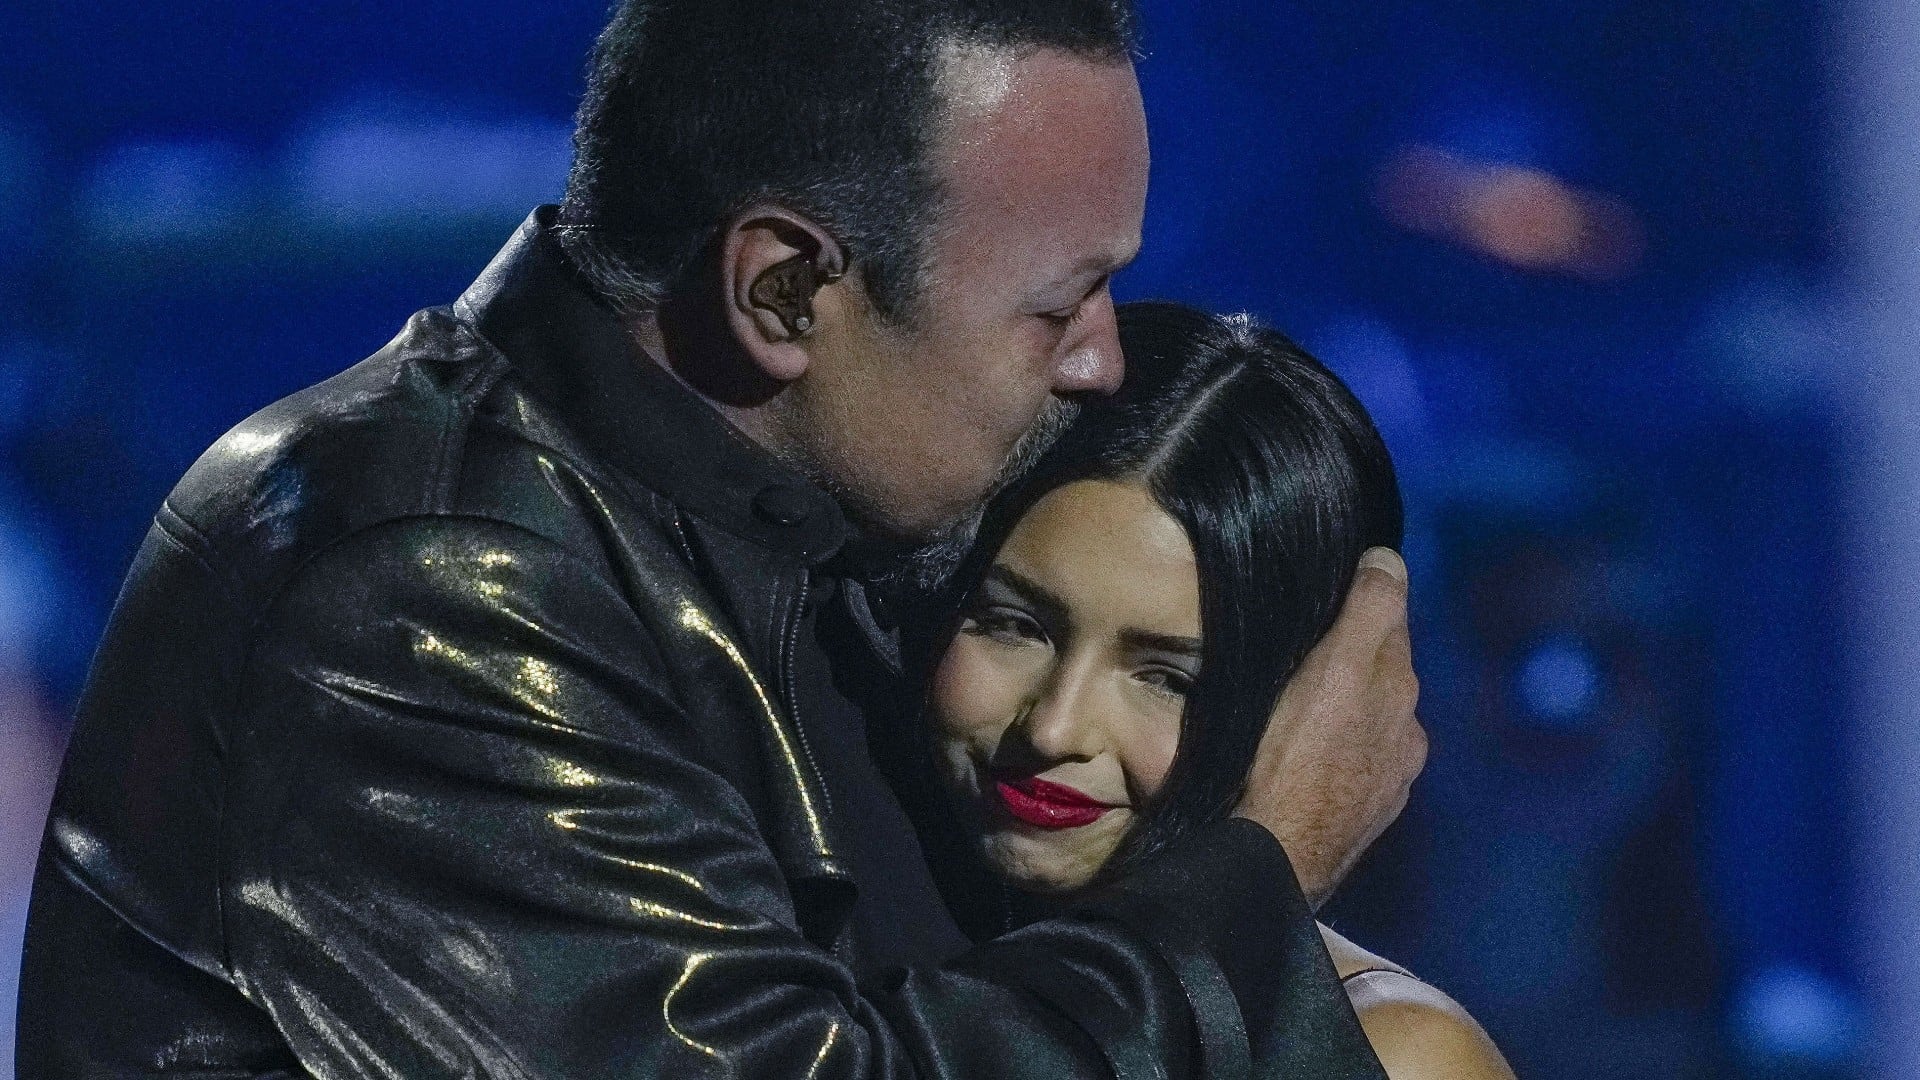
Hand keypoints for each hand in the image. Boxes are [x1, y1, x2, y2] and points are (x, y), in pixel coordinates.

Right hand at [1233, 548, 1425, 909]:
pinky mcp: (1368, 812)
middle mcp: (1405, 729)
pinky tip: (1311, 756)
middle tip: (1308, 641)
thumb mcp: (1334, 670)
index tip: (1334, 582)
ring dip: (1350, 702)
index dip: (1363, 593)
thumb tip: (1388, 559)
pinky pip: (1359, 760)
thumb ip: (1368, 612)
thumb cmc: (1290, 760)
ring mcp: (1390, 776)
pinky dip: (1343, 748)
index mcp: (1396, 688)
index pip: (1389, 616)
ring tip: (1304, 701)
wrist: (1277, 859)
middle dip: (1356, 650)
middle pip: (1383, 668)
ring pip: (1373, 716)